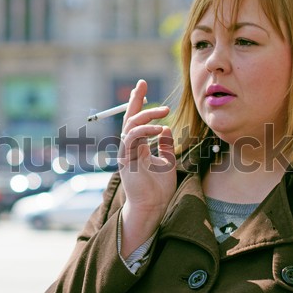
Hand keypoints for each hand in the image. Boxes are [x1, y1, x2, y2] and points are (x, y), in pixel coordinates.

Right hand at [118, 80, 176, 256]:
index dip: (138, 102)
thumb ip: (165, 145)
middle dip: (135, 99)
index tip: (142, 86)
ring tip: (165, 111)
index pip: (136, 120)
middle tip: (143, 85)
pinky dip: (145, 130)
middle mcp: (129, 147)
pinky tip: (159, 128)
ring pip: (130, 125)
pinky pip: (132, 138)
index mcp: (137, 146)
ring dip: (146, 115)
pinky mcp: (126, 159)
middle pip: (128, 117)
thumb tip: (165, 128)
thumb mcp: (167, 161)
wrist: (152, 207)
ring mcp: (125, 152)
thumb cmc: (158, 189)